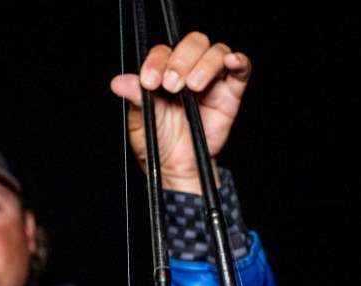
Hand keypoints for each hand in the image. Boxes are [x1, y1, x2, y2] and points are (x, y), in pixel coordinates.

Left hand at [110, 31, 249, 193]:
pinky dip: (239, 61)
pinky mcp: (231, 92)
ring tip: (193, 87)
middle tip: (171, 85)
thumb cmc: (158, 141)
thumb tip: (118, 83)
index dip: (156, 62)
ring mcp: (212, 79)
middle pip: (193, 43)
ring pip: (216, 52)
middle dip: (181, 60)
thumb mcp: (141, 122)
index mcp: (164, 72)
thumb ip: (135, 99)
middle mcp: (189, 70)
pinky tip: (231, 62)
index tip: (149, 81)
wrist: (176, 168)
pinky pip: (242, 69)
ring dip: (205, 64)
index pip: (163, 52)